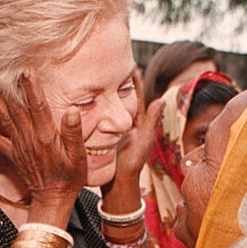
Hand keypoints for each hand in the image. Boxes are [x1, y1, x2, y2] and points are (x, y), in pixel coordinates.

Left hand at [0, 74, 86, 206]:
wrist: (54, 199)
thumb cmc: (70, 177)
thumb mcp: (79, 156)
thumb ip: (74, 133)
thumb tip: (72, 110)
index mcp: (47, 136)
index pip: (38, 107)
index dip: (32, 88)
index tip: (27, 72)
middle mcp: (30, 139)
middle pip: (19, 109)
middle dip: (12, 89)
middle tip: (3, 72)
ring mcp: (19, 147)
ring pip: (6, 120)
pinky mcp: (13, 156)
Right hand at [99, 72, 163, 212]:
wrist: (115, 184)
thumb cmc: (132, 165)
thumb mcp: (143, 141)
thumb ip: (151, 122)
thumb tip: (162, 100)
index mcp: (136, 123)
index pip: (135, 97)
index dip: (134, 82)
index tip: (132, 65)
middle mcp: (123, 124)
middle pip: (120, 98)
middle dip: (116, 82)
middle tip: (112, 63)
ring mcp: (110, 130)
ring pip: (107, 107)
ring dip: (104, 92)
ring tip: (99, 74)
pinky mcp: (98, 135)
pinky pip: (95, 118)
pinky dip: (92, 107)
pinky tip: (84, 97)